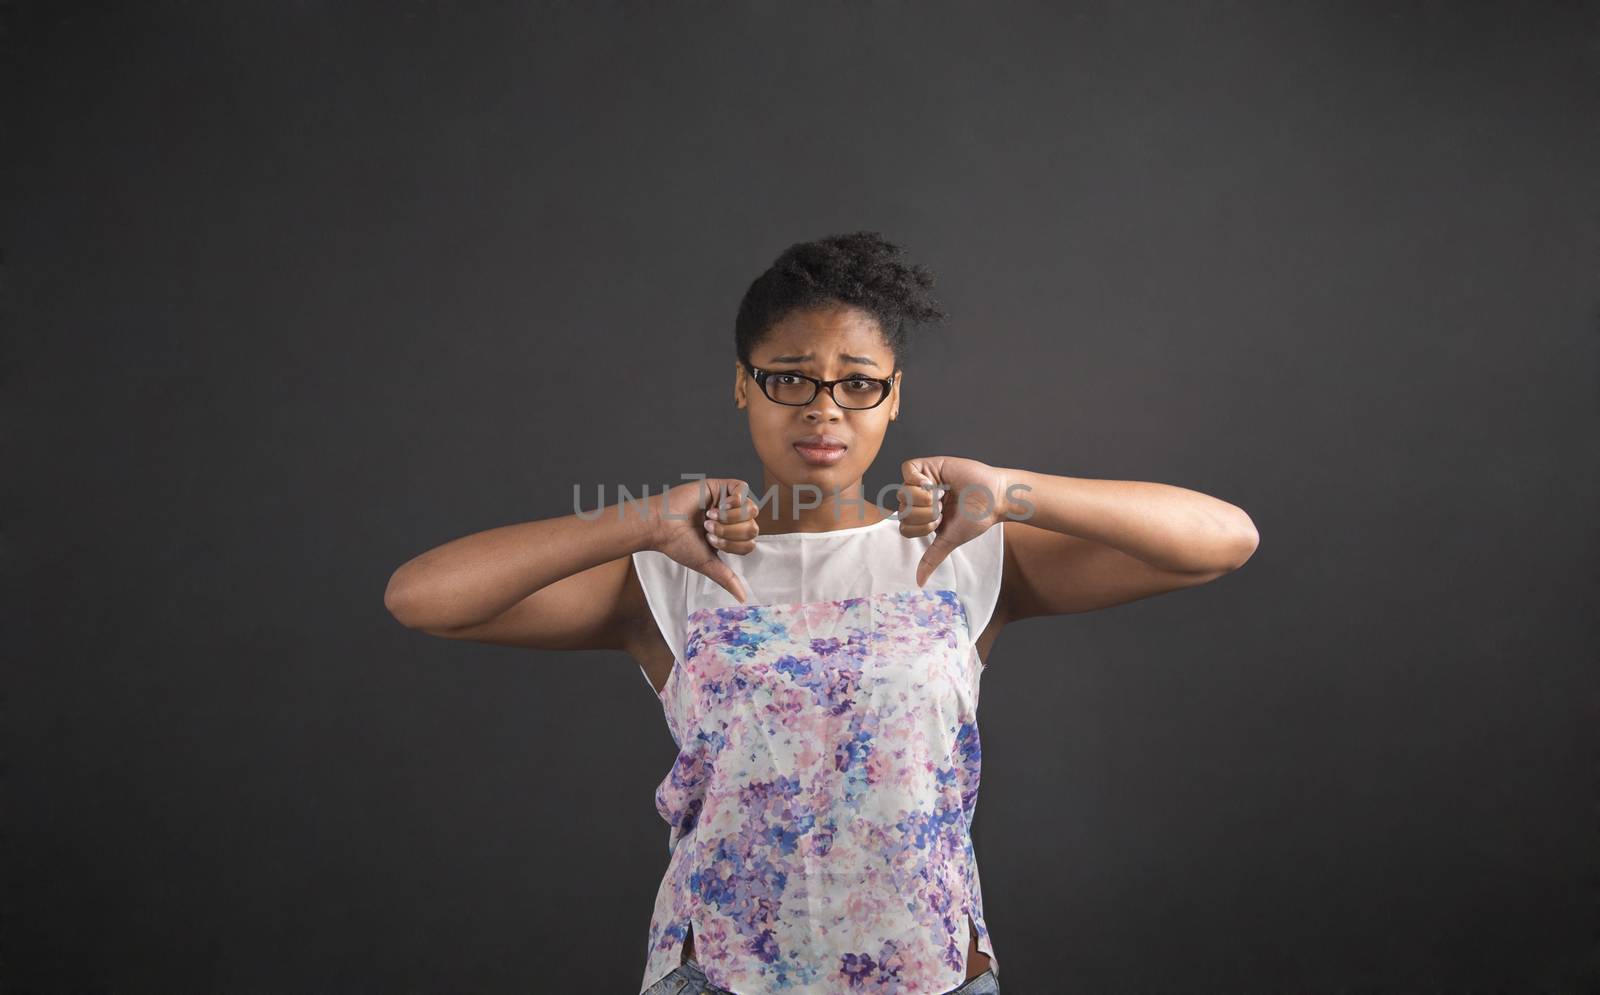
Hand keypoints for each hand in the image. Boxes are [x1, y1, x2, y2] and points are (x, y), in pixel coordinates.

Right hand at [648, 478, 760, 602]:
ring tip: (709, 517)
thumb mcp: (707, 564)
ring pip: (751, 509)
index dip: (733, 545)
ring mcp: (727, 502)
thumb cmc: (679, 544)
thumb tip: (743, 598)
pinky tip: (719, 505)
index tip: (709, 541)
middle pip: (753, 527)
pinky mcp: (721, 486)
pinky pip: (743, 488)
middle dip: (729, 532)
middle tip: (707, 529)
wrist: (662, 524)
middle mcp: (731, 519)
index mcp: (729, 537)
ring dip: (729, 518)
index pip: (750, 543)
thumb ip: (727, 578)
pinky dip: (734, 500)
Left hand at [895, 456, 1011, 586]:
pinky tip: (933, 483)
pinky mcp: (928, 465)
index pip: (903, 526)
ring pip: (903, 492)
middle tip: (944, 508)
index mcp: (922, 516)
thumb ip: (932, 558)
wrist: (994, 499)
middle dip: (925, 514)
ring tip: (943, 495)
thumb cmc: (975, 518)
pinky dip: (918, 480)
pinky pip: (907, 469)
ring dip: (924, 499)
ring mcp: (922, 481)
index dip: (920, 528)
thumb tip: (919, 582)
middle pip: (901, 509)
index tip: (940, 523)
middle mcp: (919, 499)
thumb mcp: (949, 541)